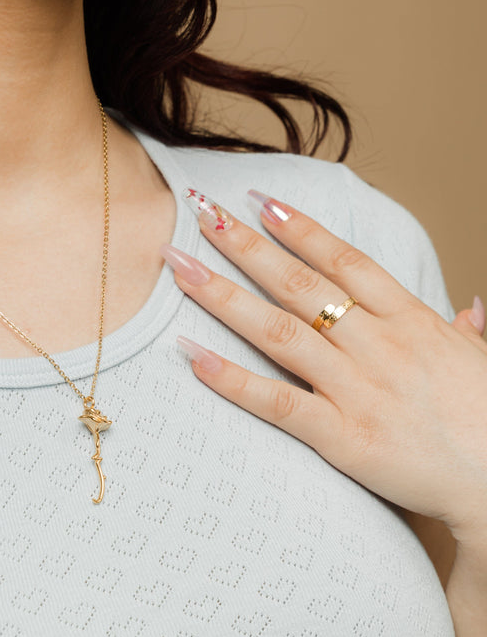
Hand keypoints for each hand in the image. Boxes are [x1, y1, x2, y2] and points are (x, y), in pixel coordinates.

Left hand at [163, 189, 486, 543]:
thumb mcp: (485, 364)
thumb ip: (466, 333)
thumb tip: (468, 309)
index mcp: (411, 322)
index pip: (346, 261)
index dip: (301, 227)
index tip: (262, 200)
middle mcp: (379, 345)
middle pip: (299, 283)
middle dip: (245, 245)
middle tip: (201, 212)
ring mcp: (357, 389)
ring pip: (277, 330)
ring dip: (223, 296)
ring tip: (180, 267)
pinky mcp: (342, 436)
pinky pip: (277, 402)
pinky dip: (231, 379)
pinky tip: (192, 355)